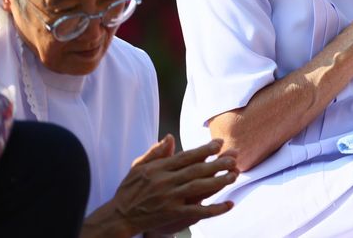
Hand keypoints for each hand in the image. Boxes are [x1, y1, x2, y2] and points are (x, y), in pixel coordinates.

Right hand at [99, 135, 237, 235]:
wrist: (118, 216)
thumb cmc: (129, 189)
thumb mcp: (138, 166)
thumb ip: (156, 152)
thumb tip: (170, 137)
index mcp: (158, 168)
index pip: (185, 156)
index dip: (204, 149)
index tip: (219, 143)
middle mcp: (164, 181)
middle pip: (195, 170)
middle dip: (216, 163)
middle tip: (234, 157)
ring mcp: (168, 198)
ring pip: (198, 187)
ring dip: (218, 181)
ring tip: (234, 175)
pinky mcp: (171, 214)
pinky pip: (197, 212)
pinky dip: (214, 209)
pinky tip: (229, 204)